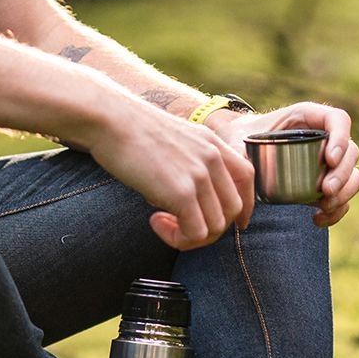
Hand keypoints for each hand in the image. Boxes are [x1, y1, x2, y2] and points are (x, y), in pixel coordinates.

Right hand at [86, 99, 255, 250]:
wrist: (111, 119)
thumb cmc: (129, 130)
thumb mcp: (172, 139)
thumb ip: (187, 163)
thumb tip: (181, 201)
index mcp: (211, 142)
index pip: (247, 177)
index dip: (245, 204)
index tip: (235, 222)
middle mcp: (211, 158)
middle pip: (234, 208)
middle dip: (212, 226)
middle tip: (183, 226)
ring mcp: (199, 175)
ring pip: (216, 227)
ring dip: (191, 236)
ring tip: (164, 224)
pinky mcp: (181, 193)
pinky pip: (194, 234)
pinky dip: (177, 238)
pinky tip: (155, 221)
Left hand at [212, 101, 358, 225]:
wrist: (241, 149)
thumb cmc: (241, 140)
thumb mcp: (240, 141)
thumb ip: (240, 155)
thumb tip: (245, 185)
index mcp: (308, 116)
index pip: (338, 120)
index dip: (340, 139)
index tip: (329, 160)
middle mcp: (324, 137)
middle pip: (351, 151)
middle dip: (342, 174)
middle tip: (325, 191)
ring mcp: (328, 161)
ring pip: (353, 175)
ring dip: (344, 193)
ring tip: (323, 205)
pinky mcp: (325, 182)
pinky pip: (343, 197)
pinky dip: (337, 210)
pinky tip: (317, 219)